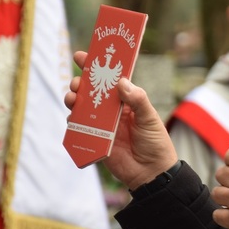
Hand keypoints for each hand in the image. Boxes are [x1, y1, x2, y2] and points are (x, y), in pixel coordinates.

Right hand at [66, 51, 176, 189]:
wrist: (151, 173)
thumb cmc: (155, 142)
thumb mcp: (150, 118)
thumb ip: (138, 100)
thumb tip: (121, 82)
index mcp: (126, 100)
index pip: (110, 79)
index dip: (96, 66)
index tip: (82, 56)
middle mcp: (112, 110)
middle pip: (91, 90)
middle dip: (80, 83)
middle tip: (77, 83)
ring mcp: (102, 124)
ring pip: (82, 107)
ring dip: (74, 99)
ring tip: (72, 98)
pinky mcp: (95, 139)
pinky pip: (80, 127)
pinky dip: (73, 120)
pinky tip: (72, 116)